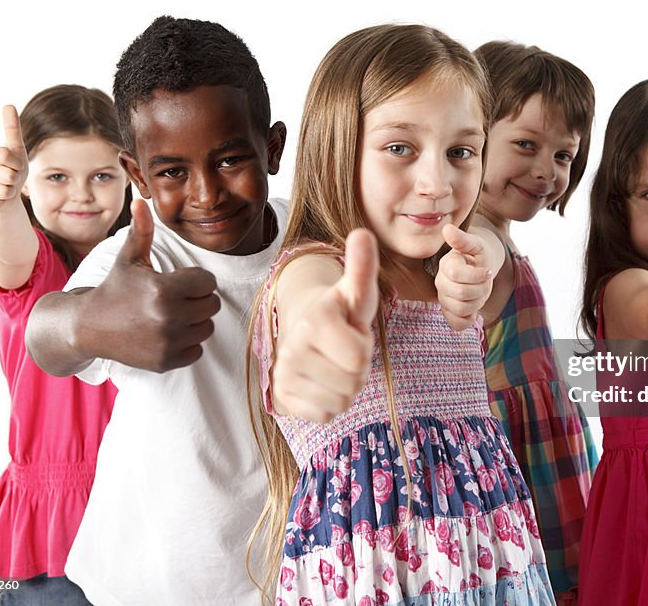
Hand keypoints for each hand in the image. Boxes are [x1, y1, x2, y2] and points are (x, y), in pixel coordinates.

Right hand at [0, 106, 28, 211]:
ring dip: (9, 194)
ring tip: (4, 189)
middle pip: (9, 177)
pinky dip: (0, 204)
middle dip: (16, 181)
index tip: (15, 165)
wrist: (5, 195)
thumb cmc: (13, 169)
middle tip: (11, 180)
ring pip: (4, 192)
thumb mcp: (17, 150)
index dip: (17, 164)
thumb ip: (12, 129)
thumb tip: (8, 104)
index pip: (6, 157)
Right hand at [89, 199, 220, 371]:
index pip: (208, 282)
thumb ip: (141, 231)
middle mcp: (167, 317)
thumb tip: (141, 200)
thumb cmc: (115, 288)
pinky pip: (197, 350)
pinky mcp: (166, 361)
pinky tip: (167, 334)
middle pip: (212, 305)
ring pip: (207, 327)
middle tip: (175, 299)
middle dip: (197, 299)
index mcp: (163, 289)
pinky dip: (187, 343)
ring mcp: (167, 342)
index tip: (178, 281)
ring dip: (195, 321)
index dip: (195, 280)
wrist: (89, 326)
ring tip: (171, 315)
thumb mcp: (129, 259)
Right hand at [271, 228, 378, 422]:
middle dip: (358, 368)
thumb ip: (362, 265)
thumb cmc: (341, 311)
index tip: (352, 331)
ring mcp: (284, 375)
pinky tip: (323, 381)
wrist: (306, 330)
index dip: (364, 345)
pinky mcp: (283, 398)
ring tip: (334, 363)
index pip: (360, 356)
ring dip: (346, 387)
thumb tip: (363, 232)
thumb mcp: (356, 291)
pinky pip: (326, 415)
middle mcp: (293, 347)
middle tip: (343, 349)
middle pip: (353, 382)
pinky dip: (331, 403)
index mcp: (315, 319)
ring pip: (341, 402)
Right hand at [435, 224, 492, 330]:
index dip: (477, 275)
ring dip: (478, 302)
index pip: (456, 275)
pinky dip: (469, 319)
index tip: (486, 271)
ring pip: (461, 310)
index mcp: (446, 265)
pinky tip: (474, 307)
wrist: (479, 266)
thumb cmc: (478, 254)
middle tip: (485, 282)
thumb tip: (447, 229)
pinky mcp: (449, 312)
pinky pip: (457, 324)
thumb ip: (463, 239)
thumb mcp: (476, 244)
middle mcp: (440, 282)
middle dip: (481, 289)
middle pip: (460, 294)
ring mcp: (443, 298)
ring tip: (480, 292)